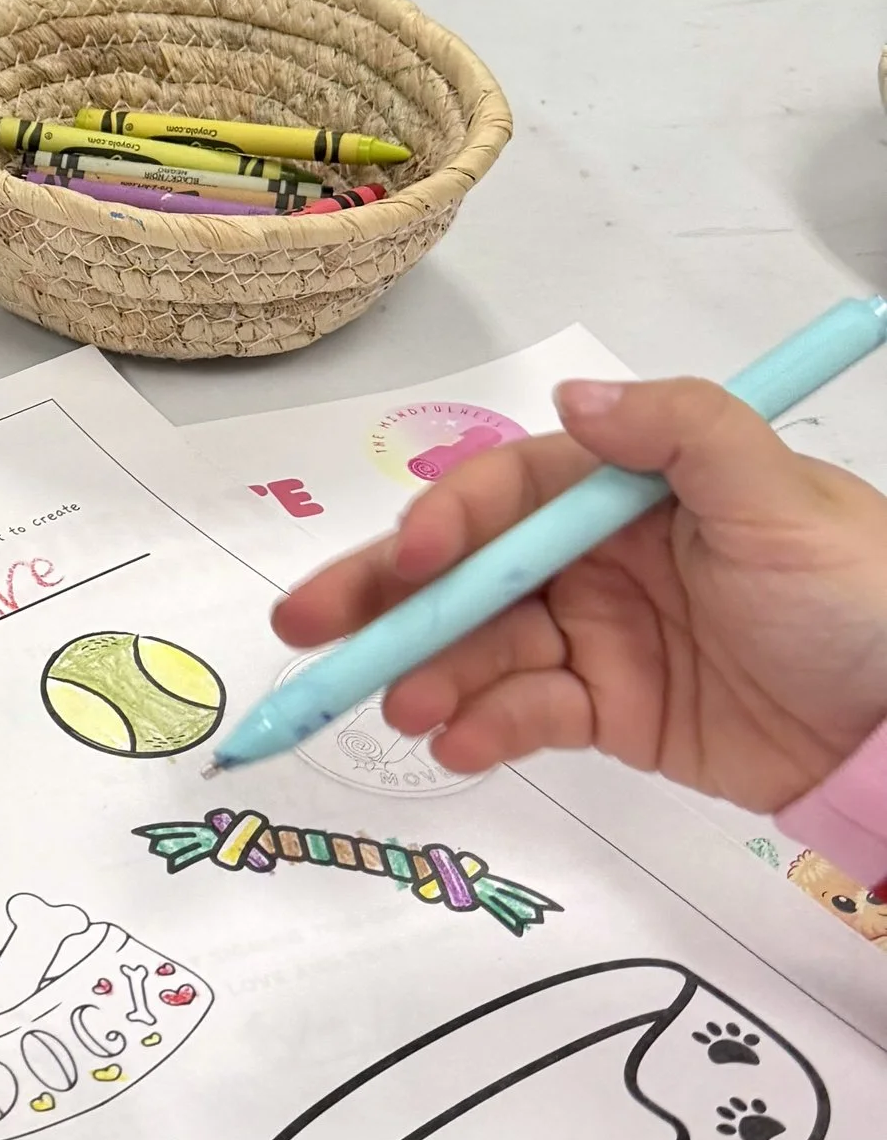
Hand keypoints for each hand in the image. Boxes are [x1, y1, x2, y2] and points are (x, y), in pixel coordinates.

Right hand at [271, 378, 886, 808]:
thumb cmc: (854, 595)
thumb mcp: (777, 497)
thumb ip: (679, 434)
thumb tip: (572, 394)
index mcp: (628, 488)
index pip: (507, 494)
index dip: (448, 524)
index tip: (410, 563)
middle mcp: (598, 555)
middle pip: (468, 571)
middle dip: (384, 598)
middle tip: (307, 632)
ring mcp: (600, 635)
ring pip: (481, 649)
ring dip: (431, 674)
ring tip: (404, 712)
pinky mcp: (611, 712)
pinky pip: (523, 713)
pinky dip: (484, 728)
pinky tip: (458, 745)